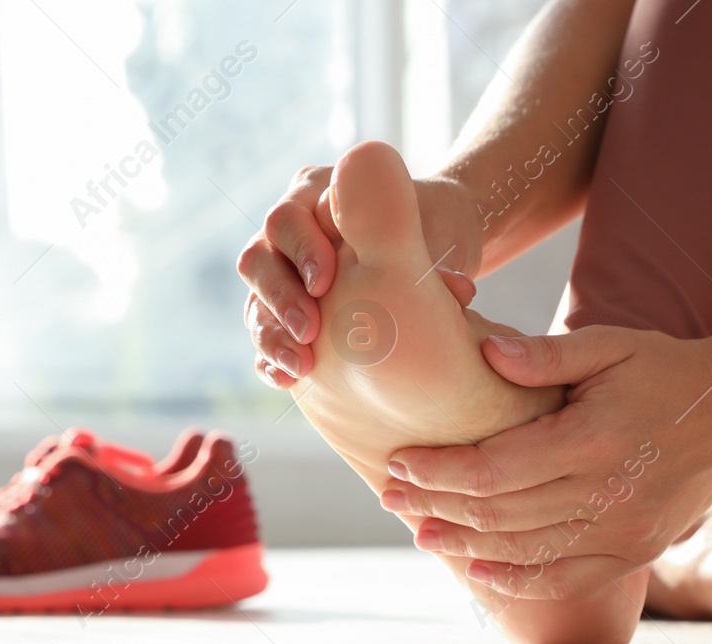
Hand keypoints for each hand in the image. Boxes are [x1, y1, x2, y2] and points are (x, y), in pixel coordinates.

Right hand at [238, 161, 485, 387]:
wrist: (437, 246)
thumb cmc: (434, 231)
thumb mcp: (431, 236)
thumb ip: (428, 257)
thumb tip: (456, 290)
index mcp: (316, 194)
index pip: (287, 219)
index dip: (301, 250)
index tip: (325, 283)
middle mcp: (290, 230)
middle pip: (259, 259)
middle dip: (279, 298)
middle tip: (308, 332)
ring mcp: (284, 271)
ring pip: (256, 300)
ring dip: (271, 335)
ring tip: (300, 366)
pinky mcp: (285, 310)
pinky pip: (265, 332)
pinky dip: (270, 357)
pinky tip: (286, 380)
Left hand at [380, 325, 711, 599]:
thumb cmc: (664, 370)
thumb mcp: (610, 345)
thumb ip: (546, 355)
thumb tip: (486, 354)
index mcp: (592, 439)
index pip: (494, 469)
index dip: (439, 471)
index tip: (400, 463)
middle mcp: (607, 494)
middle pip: (500, 514)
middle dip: (437, 506)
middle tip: (391, 499)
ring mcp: (623, 531)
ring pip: (526, 551)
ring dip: (465, 546)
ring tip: (421, 534)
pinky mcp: (635, 552)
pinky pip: (567, 578)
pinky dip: (519, 581)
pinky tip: (480, 573)